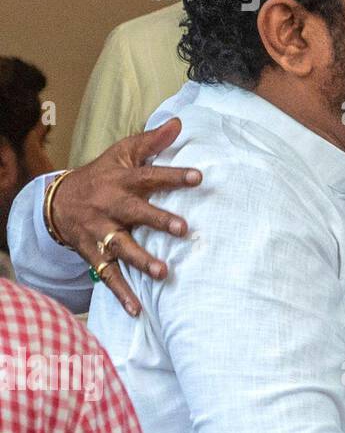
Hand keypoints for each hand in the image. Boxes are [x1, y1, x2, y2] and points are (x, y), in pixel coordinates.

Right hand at [50, 119, 201, 315]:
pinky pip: (107, 275)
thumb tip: (180, 122)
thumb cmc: (101, 174)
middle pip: (135, 213)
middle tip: (182, 228)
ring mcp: (100, 232)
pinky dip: (121, 294)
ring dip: (142, 261)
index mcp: (121, 180)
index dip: (173, 176)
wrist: (57, 200)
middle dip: (157, 221)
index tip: (199, 177)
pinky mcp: (93, 253)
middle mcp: (110, 206)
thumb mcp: (122, 152)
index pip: (150, 176)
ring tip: (164, 273)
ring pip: (121, 247)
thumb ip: (152, 141)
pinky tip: (137, 310)